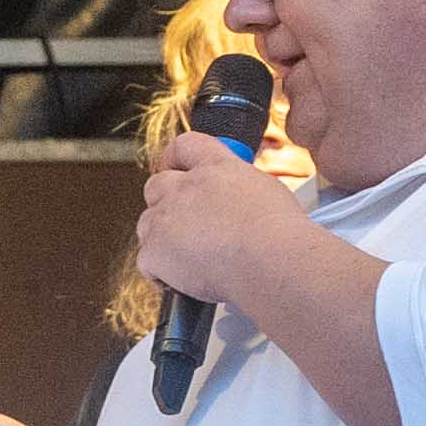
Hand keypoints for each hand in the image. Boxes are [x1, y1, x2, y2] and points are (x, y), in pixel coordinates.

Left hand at [132, 134, 310, 311]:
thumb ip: (237, 185)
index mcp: (215, 167)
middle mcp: (185, 187)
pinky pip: (146, 261)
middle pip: (156, 186)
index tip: (177, 169)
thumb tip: (233, 195)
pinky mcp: (153, 252)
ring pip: (147, 224)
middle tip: (186, 224)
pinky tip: (185, 280)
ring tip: (192, 256)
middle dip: (165, 203)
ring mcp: (165, 219)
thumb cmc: (279, 232)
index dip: (176, 159)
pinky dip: (161, 272)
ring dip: (162, 238)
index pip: (184, 146)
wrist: (270, 261)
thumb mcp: (264, 189)